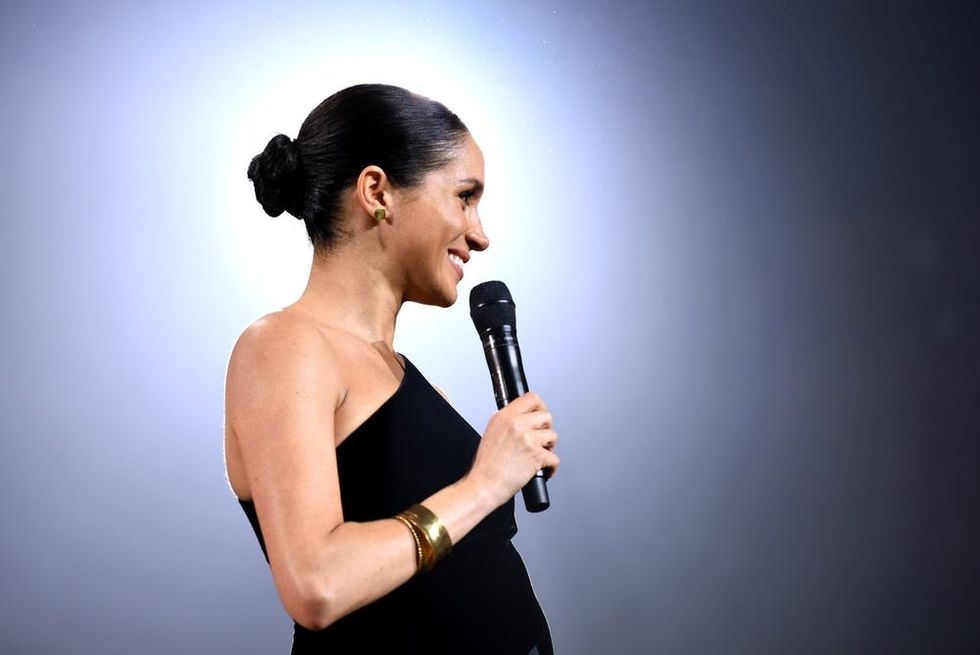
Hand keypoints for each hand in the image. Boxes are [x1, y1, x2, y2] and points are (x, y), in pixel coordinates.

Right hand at [467, 391, 559, 507]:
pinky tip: (542, 470)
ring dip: (549, 447)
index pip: (531, 398)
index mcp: (504, 417)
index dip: (540, 407)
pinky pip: (555, 458)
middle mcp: (516, 424)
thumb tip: (524, 419)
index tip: (540, 416)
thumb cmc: (486, 466)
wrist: (484, 485)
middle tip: (541, 439)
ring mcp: (527, 439)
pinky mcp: (536, 455)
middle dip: (546, 429)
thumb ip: (507, 423)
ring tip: (539, 456)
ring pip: (553, 435)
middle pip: (546, 416)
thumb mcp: (491, 433)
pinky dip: (551, 467)